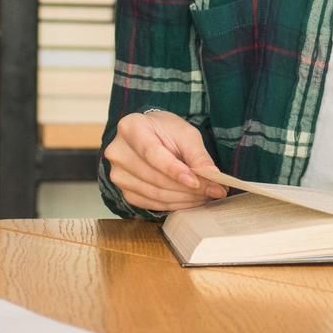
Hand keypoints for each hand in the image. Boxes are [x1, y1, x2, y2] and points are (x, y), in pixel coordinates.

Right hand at [104, 110, 227, 211]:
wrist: (150, 136)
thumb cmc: (166, 131)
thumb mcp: (186, 134)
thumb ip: (198, 155)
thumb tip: (212, 176)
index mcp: (131, 128)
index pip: (152, 153)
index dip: (175, 170)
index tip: (196, 182)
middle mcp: (118, 152)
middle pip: (155, 177)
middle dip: (187, 188)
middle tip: (214, 190)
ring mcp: (118, 174)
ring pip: (155, 194)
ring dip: (184, 198)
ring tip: (207, 195)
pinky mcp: (124, 191)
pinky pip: (151, 204)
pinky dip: (174, 205)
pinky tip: (191, 200)